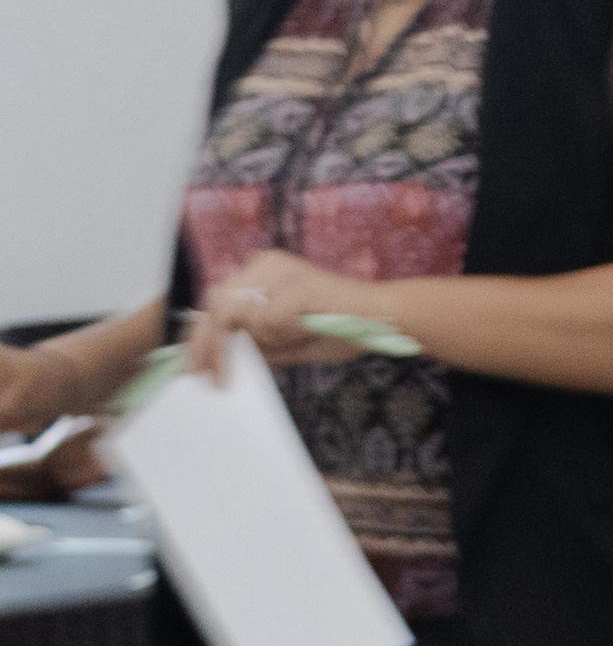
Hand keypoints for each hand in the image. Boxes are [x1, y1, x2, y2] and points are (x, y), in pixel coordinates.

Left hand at [179, 253, 363, 381]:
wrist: (387, 318)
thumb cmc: (342, 329)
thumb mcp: (286, 340)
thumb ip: (253, 343)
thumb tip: (217, 359)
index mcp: (260, 273)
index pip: (214, 304)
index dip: (199, 338)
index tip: (192, 370)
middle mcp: (265, 265)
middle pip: (216, 306)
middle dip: (210, 347)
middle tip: (213, 380)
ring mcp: (281, 271)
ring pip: (240, 314)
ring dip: (263, 340)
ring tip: (292, 340)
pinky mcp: (298, 284)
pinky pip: (270, 321)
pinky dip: (284, 335)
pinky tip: (307, 331)